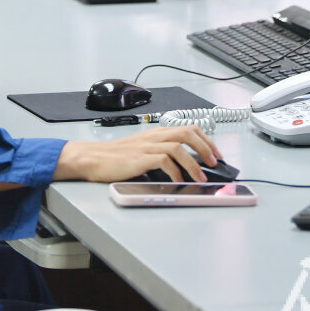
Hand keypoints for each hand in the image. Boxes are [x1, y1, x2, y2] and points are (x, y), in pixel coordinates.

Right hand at [52, 126, 220, 183]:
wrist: (93, 158)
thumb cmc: (116, 158)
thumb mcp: (142, 151)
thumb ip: (162, 155)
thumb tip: (186, 168)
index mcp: (156, 133)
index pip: (188, 129)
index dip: (207, 140)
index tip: (216, 154)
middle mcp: (154, 136)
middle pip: (187, 133)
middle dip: (206, 148)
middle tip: (214, 163)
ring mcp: (146, 146)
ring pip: (179, 147)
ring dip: (194, 163)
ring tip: (201, 177)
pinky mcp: (139, 158)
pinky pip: (164, 161)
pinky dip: (175, 172)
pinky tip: (179, 181)